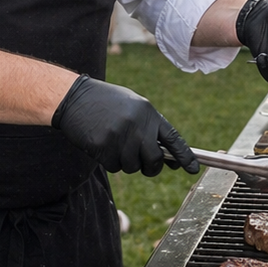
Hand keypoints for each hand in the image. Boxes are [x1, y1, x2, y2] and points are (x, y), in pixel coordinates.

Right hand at [52, 74, 198, 176]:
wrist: (73, 97)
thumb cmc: (105, 102)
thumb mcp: (132, 106)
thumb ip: (149, 127)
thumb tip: (167, 156)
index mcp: (147, 113)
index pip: (173, 138)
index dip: (185, 156)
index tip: (193, 169)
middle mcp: (137, 125)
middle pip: (154, 160)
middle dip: (150, 166)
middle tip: (141, 162)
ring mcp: (121, 136)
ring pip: (133, 167)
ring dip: (125, 162)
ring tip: (114, 143)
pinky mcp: (104, 146)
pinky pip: (115, 166)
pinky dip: (110, 161)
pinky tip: (102, 144)